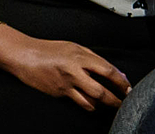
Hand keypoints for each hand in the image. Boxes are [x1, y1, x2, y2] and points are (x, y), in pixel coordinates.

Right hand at [0, 33, 131, 110]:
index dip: (121, 81)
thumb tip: (114, 72)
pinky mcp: (60, 93)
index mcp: (81, 56)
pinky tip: (94, 105)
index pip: (107, 70)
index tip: (128, 87)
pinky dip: (89, 105)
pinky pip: (79, 103)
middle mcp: (75, 70)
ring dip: (104, 105)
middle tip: (124, 102)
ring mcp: (67, 84)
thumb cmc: (50, 50)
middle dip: (116, 98)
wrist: (26, 56)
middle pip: (101, 89)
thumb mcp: (74, 47)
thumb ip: (94, 59)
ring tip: (112, 106)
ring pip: (91, 100)